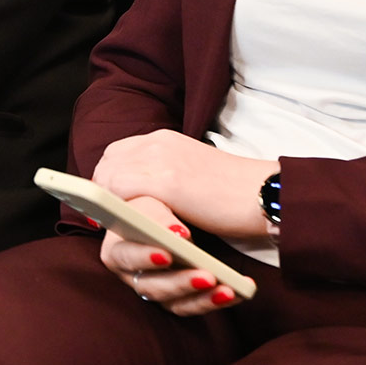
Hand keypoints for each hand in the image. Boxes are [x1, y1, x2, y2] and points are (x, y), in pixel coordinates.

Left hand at [93, 129, 272, 240]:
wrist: (262, 194)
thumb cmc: (233, 192)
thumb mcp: (191, 171)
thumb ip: (164, 173)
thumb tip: (140, 194)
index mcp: (164, 137)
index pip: (118, 150)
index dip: (109, 175)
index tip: (109, 198)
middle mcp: (157, 142)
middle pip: (108, 162)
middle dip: (103, 189)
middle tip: (108, 216)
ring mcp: (159, 159)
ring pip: (109, 178)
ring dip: (109, 202)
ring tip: (118, 224)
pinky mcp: (165, 182)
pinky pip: (121, 193)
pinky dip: (118, 210)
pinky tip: (129, 226)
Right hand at [97, 194, 239, 315]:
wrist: (176, 212)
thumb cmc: (157, 202)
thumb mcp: (152, 197)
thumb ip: (155, 213)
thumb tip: (176, 233)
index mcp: (117, 248)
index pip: (124, 256)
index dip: (143, 257)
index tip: (166, 254)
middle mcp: (133, 274)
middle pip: (151, 285)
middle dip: (180, 281)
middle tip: (206, 275)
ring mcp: (156, 288)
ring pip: (175, 301)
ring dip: (202, 296)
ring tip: (228, 288)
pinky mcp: (177, 298)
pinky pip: (195, 305)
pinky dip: (216, 299)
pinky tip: (237, 291)